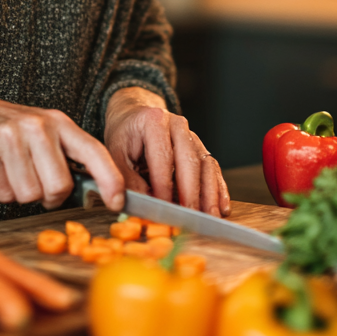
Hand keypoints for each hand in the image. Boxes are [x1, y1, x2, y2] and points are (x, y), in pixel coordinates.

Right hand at [0, 94, 125, 210]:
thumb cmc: (8, 130)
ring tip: (10, 170)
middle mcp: (37, 125)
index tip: (117, 202)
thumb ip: (67, 156)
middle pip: (59, 186)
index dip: (110, 179)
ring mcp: (10, 135)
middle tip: (34, 181)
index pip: (93, 151)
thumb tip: (96, 194)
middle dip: (48, 196)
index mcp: (59, 122)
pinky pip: (3, 193)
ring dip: (19, 192)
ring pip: (29, 195)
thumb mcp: (44, 132)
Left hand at [103, 87, 230, 216]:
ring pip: (206, 165)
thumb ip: (126, 178)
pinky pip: (213, 168)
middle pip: (190, 160)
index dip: (164, 185)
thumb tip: (143, 204)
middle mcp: (177, 125)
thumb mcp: (115, 154)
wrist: (134, 118)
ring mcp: (192, 136)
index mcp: (154, 121)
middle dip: (191, 192)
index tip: (164, 208)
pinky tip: (221, 207)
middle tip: (190, 216)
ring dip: (210, 194)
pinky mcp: (200, 148)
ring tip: (210, 217)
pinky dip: (218, 189)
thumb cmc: (125, 137)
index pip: (163, 157)